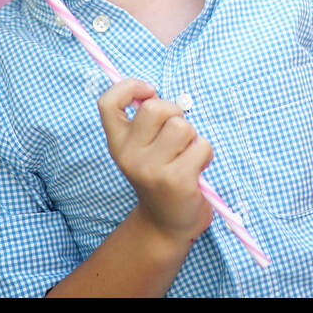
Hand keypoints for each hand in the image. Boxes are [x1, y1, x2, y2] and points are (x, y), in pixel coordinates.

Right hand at [97, 79, 213, 244]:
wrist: (166, 225)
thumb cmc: (161, 177)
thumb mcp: (144, 150)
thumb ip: (147, 122)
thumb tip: (157, 94)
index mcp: (118, 144)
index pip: (107, 102)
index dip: (129, 86)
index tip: (149, 91)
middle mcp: (129, 156)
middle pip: (155, 108)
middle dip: (175, 114)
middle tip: (177, 135)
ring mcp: (152, 169)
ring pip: (182, 126)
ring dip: (193, 137)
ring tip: (186, 156)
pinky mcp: (176, 180)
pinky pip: (201, 145)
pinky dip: (205, 154)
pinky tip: (195, 171)